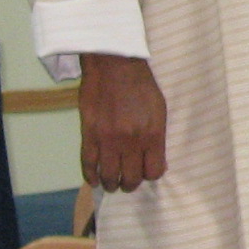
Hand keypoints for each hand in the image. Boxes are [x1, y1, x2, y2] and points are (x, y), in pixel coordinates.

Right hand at [80, 53, 166, 191]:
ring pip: (109, 175)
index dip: (149, 175)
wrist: (114, 65)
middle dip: (130, 184)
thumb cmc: (140, 85)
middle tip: (127, 181)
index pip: (153, 172)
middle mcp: (131, 141)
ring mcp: (108, 139)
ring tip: (111, 183)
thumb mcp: (159, 110)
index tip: (145, 172)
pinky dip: (91, 176)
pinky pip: (88, 164)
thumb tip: (158, 163)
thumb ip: (158, 138)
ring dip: (111, 184)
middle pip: (131, 178)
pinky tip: (95, 180)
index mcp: (152, 134)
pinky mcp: (89, 134)